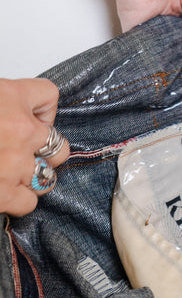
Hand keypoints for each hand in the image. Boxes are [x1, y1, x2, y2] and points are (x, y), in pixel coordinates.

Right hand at [0, 79, 68, 216]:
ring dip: (32, 177)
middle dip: (42, 150)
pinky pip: (29, 202)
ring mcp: (13, 164)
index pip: (49, 95)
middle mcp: (19, 130)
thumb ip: (4, 104)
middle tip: (16, 151)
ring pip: (48, 176)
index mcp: (9, 97)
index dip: (39, 108)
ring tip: (7, 172)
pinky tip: (2, 191)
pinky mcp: (1, 193)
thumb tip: (20, 112)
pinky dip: (18, 200)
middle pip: (59, 143)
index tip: (29, 114)